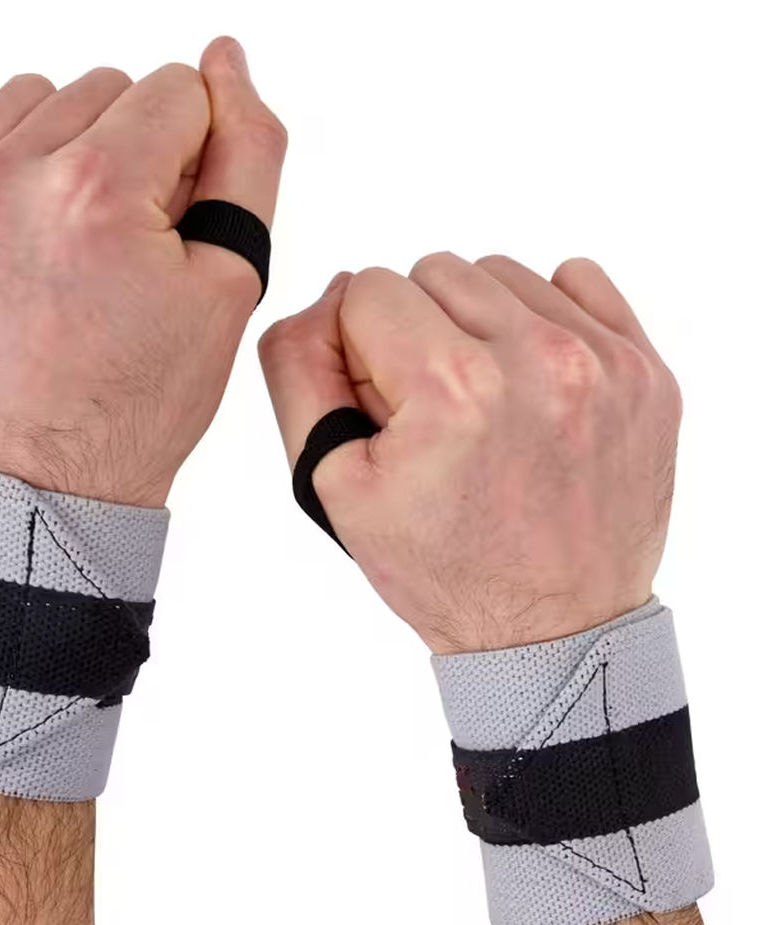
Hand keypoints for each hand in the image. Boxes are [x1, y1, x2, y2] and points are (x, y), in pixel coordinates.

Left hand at [0, 37, 286, 505]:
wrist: (43, 484)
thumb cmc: (138, 403)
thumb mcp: (229, 287)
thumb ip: (248, 158)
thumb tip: (229, 62)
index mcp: (100, 196)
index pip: (178, 91)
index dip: (196, 154)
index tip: (177, 219)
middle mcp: (7, 184)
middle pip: (104, 88)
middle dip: (132, 153)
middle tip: (127, 245)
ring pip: (29, 101)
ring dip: (64, 151)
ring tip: (72, 239)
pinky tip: (13, 217)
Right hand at [259, 255, 681, 653]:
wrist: (552, 631)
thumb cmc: (443, 567)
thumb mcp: (332, 485)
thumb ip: (301, 370)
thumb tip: (331, 296)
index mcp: (453, 390)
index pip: (368, 290)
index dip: (360, 349)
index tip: (387, 408)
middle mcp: (537, 360)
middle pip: (433, 271)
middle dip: (415, 333)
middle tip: (433, 412)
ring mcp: (603, 362)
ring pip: (499, 274)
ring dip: (476, 324)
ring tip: (482, 401)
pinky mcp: (646, 370)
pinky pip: (577, 281)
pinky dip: (542, 317)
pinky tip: (530, 380)